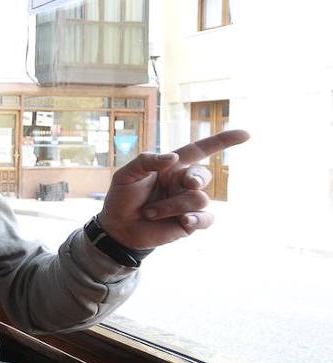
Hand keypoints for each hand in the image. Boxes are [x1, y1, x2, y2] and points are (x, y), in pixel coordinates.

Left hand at [97, 129, 249, 249]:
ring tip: (150, 212)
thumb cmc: (122, 198)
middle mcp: (183, 183)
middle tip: (186, 184)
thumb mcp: (126, 174)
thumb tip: (173, 157)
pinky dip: (196, 219)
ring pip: (198, 199)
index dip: (223, 141)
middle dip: (195, 178)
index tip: (246, 134)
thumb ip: (147, 161)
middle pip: (203, 175)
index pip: (200, 150)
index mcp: (172, 166)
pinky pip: (206, 219)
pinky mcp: (190, 223)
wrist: (117, 227)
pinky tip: (183, 221)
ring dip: (171, 205)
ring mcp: (188, 204)